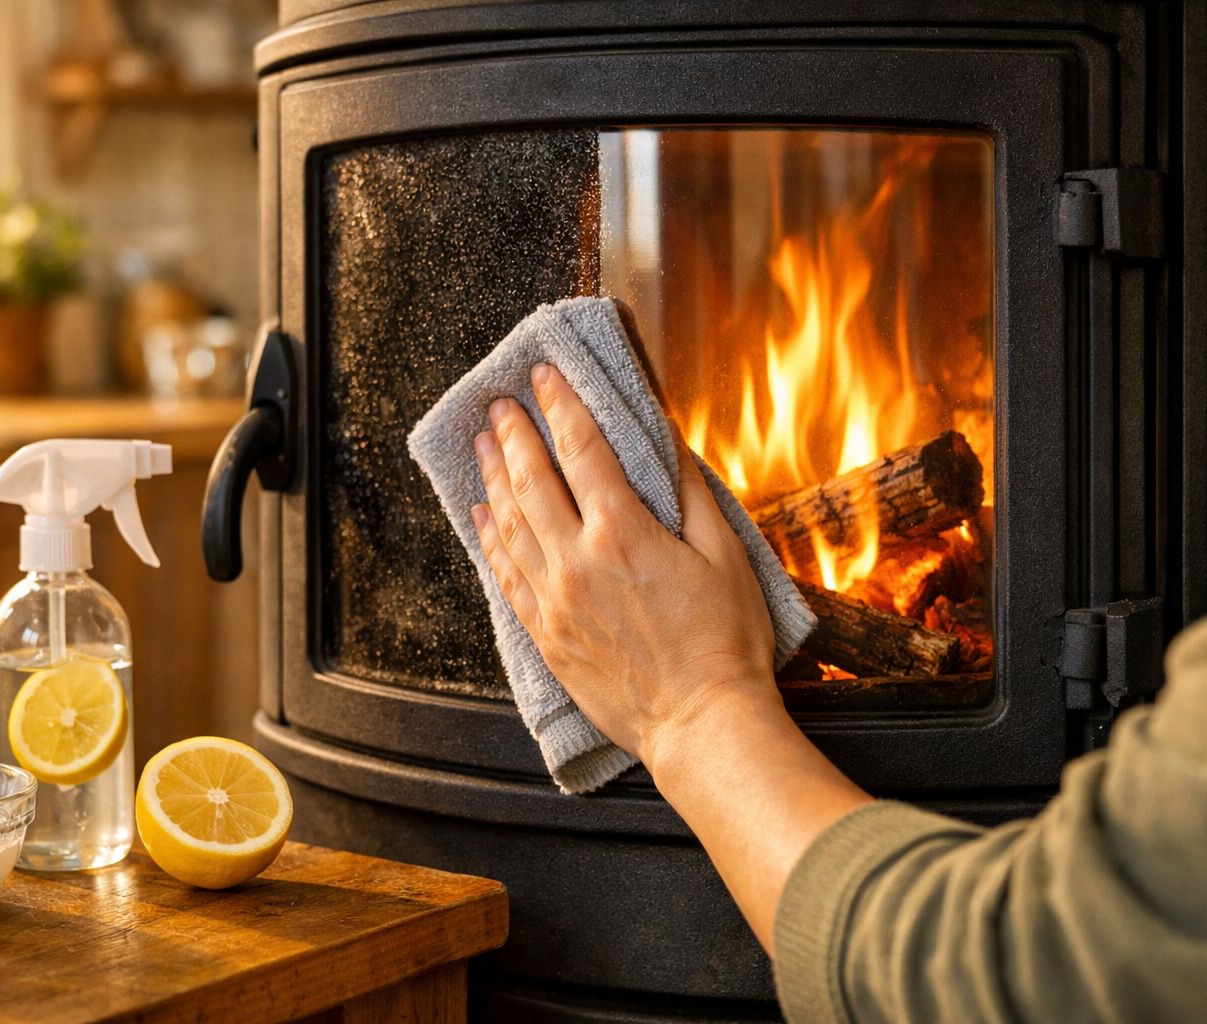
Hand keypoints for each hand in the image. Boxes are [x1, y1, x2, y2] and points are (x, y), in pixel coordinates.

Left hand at [470, 363, 782, 768]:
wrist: (699, 722)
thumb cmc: (723, 642)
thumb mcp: (725, 554)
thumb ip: (688, 491)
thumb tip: (664, 439)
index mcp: (623, 533)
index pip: (581, 450)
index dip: (560, 406)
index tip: (544, 376)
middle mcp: (577, 562)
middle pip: (532, 481)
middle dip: (514, 435)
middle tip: (499, 404)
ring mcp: (554, 601)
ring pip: (509, 525)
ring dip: (493, 478)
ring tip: (482, 446)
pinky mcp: (545, 636)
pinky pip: (506, 576)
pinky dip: (490, 539)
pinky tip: (482, 517)